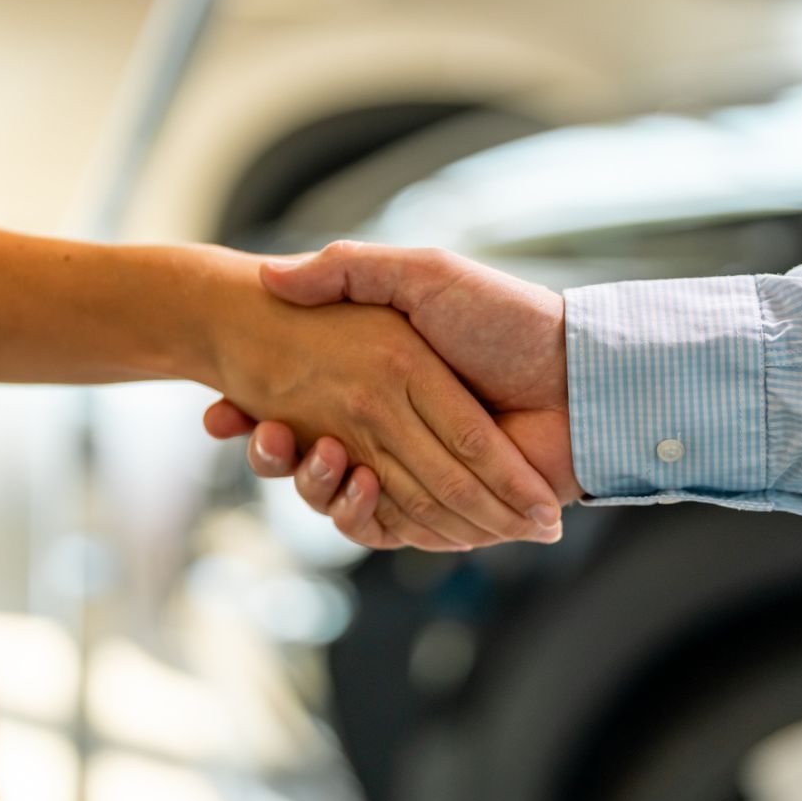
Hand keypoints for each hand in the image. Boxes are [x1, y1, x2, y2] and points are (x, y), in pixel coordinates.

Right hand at [205, 243, 581, 548]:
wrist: (580, 375)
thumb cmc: (507, 318)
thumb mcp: (424, 276)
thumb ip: (353, 270)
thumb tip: (272, 274)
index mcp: (387, 381)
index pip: (305, 407)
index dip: (260, 414)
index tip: (221, 411)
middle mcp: (397, 431)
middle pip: (312, 458)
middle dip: (273, 452)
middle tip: (257, 433)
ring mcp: (421, 475)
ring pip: (341, 498)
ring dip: (312, 486)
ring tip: (305, 455)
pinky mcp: (448, 514)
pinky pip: (389, 530)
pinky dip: (362, 517)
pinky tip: (349, 485)